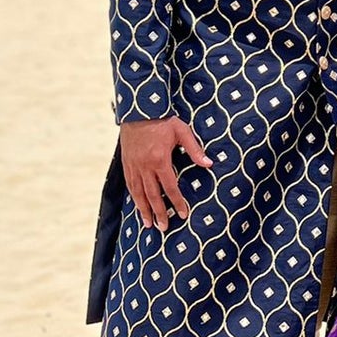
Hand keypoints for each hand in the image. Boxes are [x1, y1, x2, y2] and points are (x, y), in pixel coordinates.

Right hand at [119, 117, 210, 232]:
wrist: (138, 108)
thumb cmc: (163, 119)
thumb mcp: (182, 131)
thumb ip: (195, 149)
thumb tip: (209, 164)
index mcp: (159, 159)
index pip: (170, 187)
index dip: (177, 202)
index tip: (183, 214)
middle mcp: (144, 166)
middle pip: (152, 195)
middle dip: (159, 213)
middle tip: (163, 228)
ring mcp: (133, 165)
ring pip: (138, 192)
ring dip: (143, 210)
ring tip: (148, 224)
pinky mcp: (126, 162)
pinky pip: (130, 184)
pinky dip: (134, 196)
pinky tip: (137, 204)